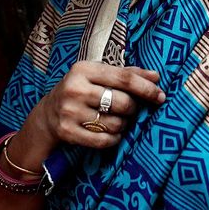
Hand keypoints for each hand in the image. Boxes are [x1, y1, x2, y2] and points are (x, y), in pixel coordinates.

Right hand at [34, 61, 164, 148]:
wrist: (47, 115)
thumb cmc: (81, 91)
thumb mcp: (98, 76)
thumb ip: (126, 74)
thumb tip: (155, 76)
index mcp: (84, 69)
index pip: (124, 78)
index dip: (146, 88)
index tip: (160, 96)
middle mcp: (75, 88)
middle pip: (122, 102)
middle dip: (132, 109)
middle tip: (130, 110)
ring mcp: (70, 111)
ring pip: (115, 123)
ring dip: (123, 125)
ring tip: (116, 121)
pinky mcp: (68, 131)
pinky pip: (104, 140)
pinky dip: (114, 139)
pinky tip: (110, 133)